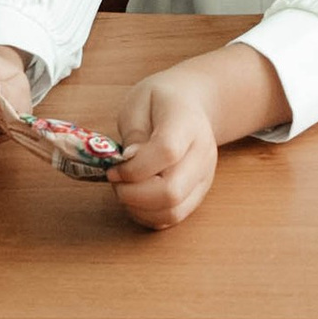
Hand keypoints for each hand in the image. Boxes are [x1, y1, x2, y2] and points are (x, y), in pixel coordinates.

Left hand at [105, 40, 288, 231]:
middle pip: (172, 191)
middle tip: (117, 182)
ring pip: (174, 212)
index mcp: (188, 122)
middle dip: (133, 195)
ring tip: (126, 190)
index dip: (134, 168)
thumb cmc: (161, 101)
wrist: (193, 103)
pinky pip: (174, 217)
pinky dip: (149, 216)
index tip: (114, 167)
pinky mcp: (199, 193)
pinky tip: (137, 200)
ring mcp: (204, 177)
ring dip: (140, 209)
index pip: (167, 152)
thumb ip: (133, 133)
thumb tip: (127, 163)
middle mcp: (202, 153)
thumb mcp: (139, 102)